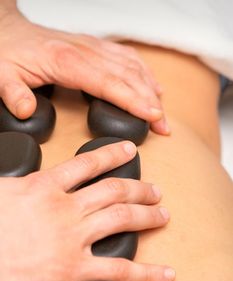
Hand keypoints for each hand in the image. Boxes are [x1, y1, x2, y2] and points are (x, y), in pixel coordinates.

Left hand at [0, 3, 168, 134]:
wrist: (8, 32)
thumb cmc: (8, 53)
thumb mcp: (1, 75)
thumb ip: (13, 93)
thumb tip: (26, 110)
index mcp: (66, 61)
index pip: (109, 82)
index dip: (133, 100)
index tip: (152, 116)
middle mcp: (85, 52)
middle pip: (128, 76)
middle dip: (150, 102)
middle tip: (164, 126)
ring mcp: (93, 48)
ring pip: (131, 66)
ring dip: (151, 89)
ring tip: (162, 113)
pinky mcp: (95, 48)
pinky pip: (126, 57)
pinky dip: (143, 72)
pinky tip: (152, 85)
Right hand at [0, 141, 173, 280]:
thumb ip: (18, 180)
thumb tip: (24, 175)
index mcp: (44, 187)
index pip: (88, 164)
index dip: (112, 154)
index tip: (129, 150)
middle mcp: (65, 209)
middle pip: (114, 191)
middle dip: (139, 188)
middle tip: (155, 189)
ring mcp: (72, 239)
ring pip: (122, 220)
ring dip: (147, 216)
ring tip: (162, 214)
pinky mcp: (73, 270)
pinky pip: (118, 271)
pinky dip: (145, 273)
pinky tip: (164, 273)